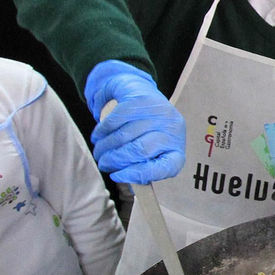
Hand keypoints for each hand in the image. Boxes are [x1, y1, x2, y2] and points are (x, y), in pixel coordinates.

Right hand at [84, 59, 185, 184]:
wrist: (144, 93)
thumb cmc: (147, 132)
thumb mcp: (151, 152)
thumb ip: (141, 167)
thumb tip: (126, 181)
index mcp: (177, 148)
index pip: (165, 167)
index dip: (139, 174)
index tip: (117, 176)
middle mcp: (173, 129)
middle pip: (140, 150)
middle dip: (116, 160)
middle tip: (103, 164)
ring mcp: (159, 112)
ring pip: (126, 135)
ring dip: (106, 147)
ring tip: (99, 153)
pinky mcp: (143, 99)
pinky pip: (118, 119)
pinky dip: (103, 131)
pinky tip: (98, 137)